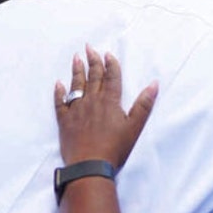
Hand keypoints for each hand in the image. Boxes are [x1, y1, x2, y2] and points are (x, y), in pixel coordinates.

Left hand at [54, 45, 157, 167]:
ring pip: (76, 85)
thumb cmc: (114, 148)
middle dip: (92, 61)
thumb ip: (144, 105)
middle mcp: (92, 101)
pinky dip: (59, 93)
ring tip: (76, 58)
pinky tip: (58, 85)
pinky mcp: (65, 121)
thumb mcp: (134, 127)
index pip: (111, 77)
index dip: (110, 64)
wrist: (89, 165)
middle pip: (93, 77)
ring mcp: (76, 110)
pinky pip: (60, 102)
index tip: (107, 53)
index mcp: (110, 101)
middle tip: (89, 47)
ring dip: (77, 71)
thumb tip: (154, 84)